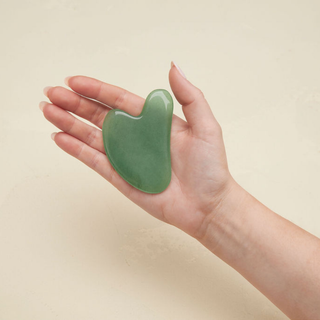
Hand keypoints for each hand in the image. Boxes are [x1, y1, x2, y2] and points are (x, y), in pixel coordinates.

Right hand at [40, 63, 238, 240]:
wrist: (208, 205)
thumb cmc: (210, 167)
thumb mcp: (206, 126)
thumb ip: (189, 96)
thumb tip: (173, 66)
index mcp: (153, 122)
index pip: (119, 101)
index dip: (96, 90)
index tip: (73, 81)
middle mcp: (137, 137)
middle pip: (99, 116)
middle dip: (74, 104)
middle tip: (50, 93)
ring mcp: (127, 157)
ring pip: (92, 136)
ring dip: (69, 123)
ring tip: (47, 110)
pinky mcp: (121, 178)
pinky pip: (95, 161)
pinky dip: (76, 149)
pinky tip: (59, 137)